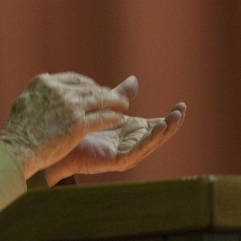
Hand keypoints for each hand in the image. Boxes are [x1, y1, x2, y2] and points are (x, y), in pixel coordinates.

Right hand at [0, 72, 130, 179]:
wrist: (17, 149)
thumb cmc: (17, 130)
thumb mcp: (24, 101)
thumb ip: (38, 91)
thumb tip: (46, 79)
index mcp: (44, 83)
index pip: (74, 79)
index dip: (88, 85)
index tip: (95, 90)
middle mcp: (59, 91)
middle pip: (89, 88)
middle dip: (104, 93)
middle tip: (115, 98)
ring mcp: (70, 107)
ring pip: (100, 100)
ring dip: (115, 102)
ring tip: (124, 106)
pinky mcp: (78, 124)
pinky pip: (102, 117)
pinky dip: (112, 117)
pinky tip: (119, 119)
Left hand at [44, 90, 185, 184]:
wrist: (58, 144)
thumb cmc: (79, 127)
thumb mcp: (104, 108)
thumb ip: (120, 95)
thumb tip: (134, 79)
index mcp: (131, 132)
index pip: (157, 125)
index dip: (171, 117)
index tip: (182, 104)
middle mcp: (131, 143)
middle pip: (158, 135)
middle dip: (172, 124)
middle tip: (182, 110)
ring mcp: (125, 153)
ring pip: (151, 143)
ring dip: (164, 131)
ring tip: (173, 119)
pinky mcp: (117, 161)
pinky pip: (137, 150)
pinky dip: (148, 140)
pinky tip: (157, 129)